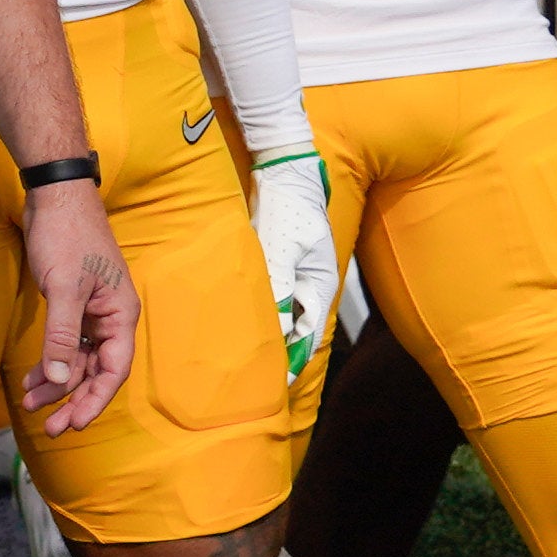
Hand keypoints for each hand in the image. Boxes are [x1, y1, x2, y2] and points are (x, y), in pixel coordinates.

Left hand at [11, 181, 137, 437]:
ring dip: (57, 383)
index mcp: (120, 314)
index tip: (73, 424)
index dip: (94, 400)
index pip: (114, 370)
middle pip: (97, 370)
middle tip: (50, 428)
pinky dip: (50, 361)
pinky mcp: (73, 304)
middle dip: (73, 399)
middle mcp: (111, 317)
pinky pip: (67, 343)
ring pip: (79, 359)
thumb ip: (62, 335)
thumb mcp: (63, 287)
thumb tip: (60, 379)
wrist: (55, 194)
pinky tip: (31, 379)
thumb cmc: (66, 236)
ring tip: (31, 404)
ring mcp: (93, 311)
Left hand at [247, 149, 340, 382]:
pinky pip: (268, 298)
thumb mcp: (283, 248)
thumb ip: (280, 285)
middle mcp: (309, 287)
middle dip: (277, 353)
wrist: (284, 172)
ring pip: (280, 315)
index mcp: (320, 287)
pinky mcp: (277, 266)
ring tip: (241, 358)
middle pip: (295, 329)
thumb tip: (278, 323)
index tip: (274, 384)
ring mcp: (294, 277)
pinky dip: (257, 312)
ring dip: (265, 334)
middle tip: (251, 378)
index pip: (307, 335)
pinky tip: (236, 323)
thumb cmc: (289, 209)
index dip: (291, 361)